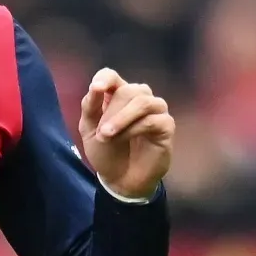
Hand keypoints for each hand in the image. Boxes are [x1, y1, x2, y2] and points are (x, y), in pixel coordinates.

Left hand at [79, 68, 174, 199]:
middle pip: (128, 90)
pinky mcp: (166, 126)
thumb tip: (95, 86)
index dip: (105, 78)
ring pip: (143, 101)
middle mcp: (139, 98)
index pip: (113, 76)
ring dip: (122, 118)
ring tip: (106, 136)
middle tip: (100, 134)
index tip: (96, 88)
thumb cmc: (106, 152)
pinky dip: (134, 129)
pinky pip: (152, 120)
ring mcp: (155, 110)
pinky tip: (123, 139)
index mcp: (118, 95)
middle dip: (111, 112)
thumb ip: (90, 107)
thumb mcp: (89, 130)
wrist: (120, 180)